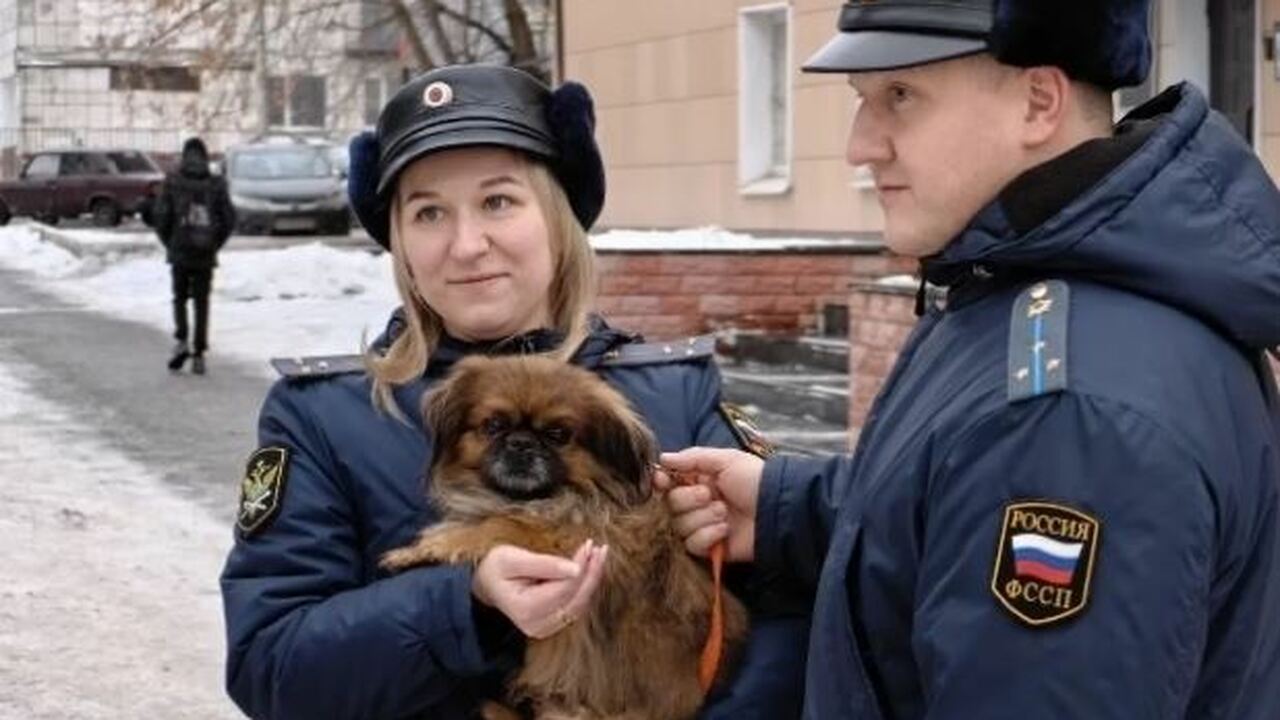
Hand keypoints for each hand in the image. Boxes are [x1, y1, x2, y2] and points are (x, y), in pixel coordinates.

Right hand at [471, 540, 607, 638]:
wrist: (486, 585)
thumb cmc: (497, 568)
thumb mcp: (513, 559)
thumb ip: (545, 564)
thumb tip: (576, 569)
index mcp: (525, 609)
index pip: (564, 588)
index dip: (581, 566)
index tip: (590, 545)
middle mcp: (537, 624)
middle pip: (576, 598)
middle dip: (592, 573)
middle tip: (601, 549)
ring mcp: (545, 628)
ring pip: (579, 604)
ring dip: (592, 580)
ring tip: (599, 556)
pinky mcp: (551, 625)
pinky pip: (576, 607)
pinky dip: (585, 588)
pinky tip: (590, 570)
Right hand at [654, 447, 763, 561]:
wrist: (777, 509)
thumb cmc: (755, 479)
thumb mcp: (726, 459)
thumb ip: (693, 457)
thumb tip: (663, 458)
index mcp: (699, 480)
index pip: (668, 483)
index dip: (661, 483)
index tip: (662, 480)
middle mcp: (697, 503)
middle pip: (669, 505)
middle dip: (687, 499)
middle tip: (709, 494)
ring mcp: (703, 526)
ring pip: (679, 526)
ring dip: (701, 518)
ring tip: (724, 512)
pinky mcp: (711, 548)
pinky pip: (692, 545)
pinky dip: (707, 535)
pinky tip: (725, 530)